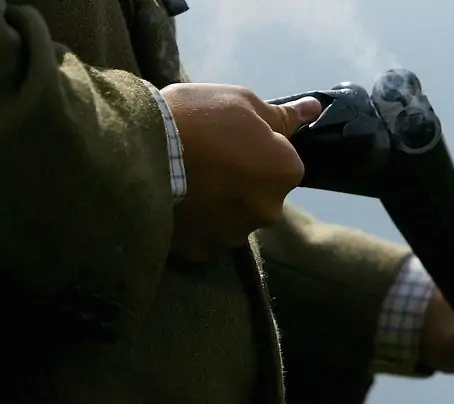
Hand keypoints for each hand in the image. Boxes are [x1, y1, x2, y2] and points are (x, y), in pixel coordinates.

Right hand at [160, 83, 321, 260]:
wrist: (139, 152)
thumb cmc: (198, 117)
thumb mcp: (242, 102)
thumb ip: (282, 115)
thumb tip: (315, 110)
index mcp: (285, 173)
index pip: (282, 161)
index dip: (257, 146)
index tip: (228, 138)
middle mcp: (269, 211)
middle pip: (260, 193)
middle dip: (242, 180)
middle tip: (206, 159)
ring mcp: (236, 235)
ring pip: (234, 216)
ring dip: (221, 203)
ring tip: (188, 181)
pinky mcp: (204, 252)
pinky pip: (207, 235)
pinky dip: (198, 222)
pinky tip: (179, 203)